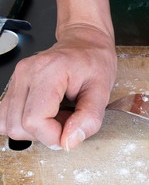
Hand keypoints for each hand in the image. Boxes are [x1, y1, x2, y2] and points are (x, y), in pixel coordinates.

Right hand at [0, 25, 116, 149]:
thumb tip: (69, 141)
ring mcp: (17, 78)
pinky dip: (26, 123)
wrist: (85, 43)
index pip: (33, 120)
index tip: (70, 134)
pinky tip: (46, 114)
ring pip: (8, 123)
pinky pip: (7, 115)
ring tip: (58, 116)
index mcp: (48, 72)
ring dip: (35, 130)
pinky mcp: (15, 85)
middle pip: (18, 125)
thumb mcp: (102, 91)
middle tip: (68, 121)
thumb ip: (89, 118)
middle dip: (45, 134)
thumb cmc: (95, 62)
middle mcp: (26, 74)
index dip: (52, 136)